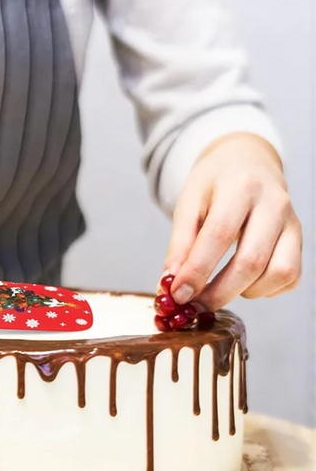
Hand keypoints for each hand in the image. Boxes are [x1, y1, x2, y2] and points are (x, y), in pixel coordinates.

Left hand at [164, 133, 301, 310]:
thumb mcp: (188, 205)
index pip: (219, 235)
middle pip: (251, 261)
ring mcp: (292, 223)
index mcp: (241, 187)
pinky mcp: (299, 240)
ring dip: (244, 292)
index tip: (177, 295)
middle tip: (193, 306)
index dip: (197, 271)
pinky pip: (290, 277)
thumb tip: (171, 285)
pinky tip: (243, 282)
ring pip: (278, 273)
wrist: (247, 163)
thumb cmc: (214, 186)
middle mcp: (274, 203)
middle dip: (218, 293)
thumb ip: (180, 245)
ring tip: (220, 287)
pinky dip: (265, 290)